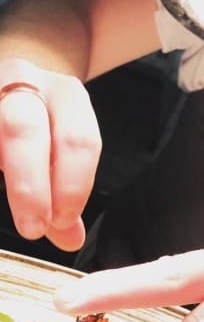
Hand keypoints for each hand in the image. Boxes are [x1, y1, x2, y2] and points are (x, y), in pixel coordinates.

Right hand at [0, 58, 100, 250]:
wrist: (7, 81)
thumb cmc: (39, 124)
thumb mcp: (60, 148)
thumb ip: (64, 193)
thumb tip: (72, 241)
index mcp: (68, 96)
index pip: (78, 140)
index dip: (72, 186)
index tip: (60, 221)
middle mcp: (28, 81)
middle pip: (25, 131)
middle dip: (30, 186)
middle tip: (33, 229)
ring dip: (12, 178)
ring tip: (18, 213)